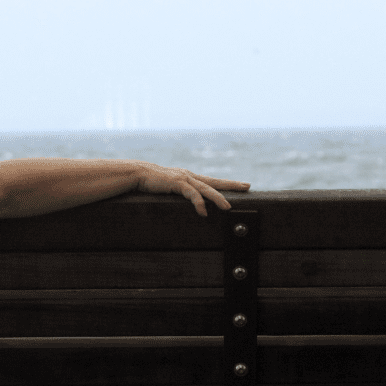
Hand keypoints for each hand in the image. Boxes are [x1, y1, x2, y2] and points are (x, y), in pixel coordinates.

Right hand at [133, 164, 250, 216]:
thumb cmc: (151, 182)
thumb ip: (178, 191)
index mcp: (190, 177)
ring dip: (218, 198)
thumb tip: (186, 201)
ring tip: (228, 207)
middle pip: (215, 181)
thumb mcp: (169, 187)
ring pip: (206, 189)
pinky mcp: (177, 183)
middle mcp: (190, 176)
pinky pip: (192, 194)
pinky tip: (203, 212)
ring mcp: (185, 178)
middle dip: (232, 185)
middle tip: (247, 186)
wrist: (137, 173)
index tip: (242, 185)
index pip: (212, 181)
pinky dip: (198, 203)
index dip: (228, 183)